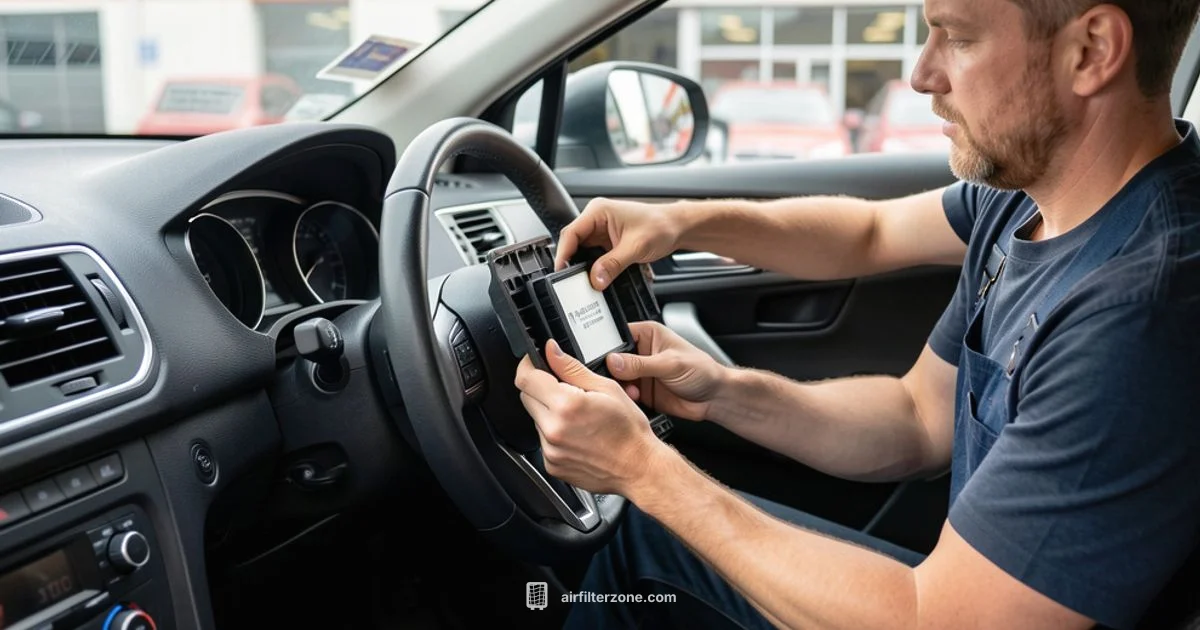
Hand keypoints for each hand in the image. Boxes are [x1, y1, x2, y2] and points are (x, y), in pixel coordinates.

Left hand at [515, 339, 664, 495]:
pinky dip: (555, 433)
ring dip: (549, 412)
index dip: (528, 365)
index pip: (526, 378)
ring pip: (536, 419)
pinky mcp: (551, 465)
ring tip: (578, 417)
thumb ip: (571, 368)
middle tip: (566, 391)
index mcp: (566, 405)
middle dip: (541, 388)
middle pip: (527, 397)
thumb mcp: (606, 388)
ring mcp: (550, 450)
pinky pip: (543, 441)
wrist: (638, 468)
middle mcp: (553, 429)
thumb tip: (551, 351)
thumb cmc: (628, 431)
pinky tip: (577, 434)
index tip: (535, 362)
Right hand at [555, 197, 684, 289]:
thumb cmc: (661, 226)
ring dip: (585, 267)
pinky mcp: (607, 242)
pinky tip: (598, 278)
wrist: (677, 227)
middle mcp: (596, 219)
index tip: (561, 272)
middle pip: (574, 244)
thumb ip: (613, 265)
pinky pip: (594, 257)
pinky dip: (595, 268)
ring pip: (583, 252)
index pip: (571, 233)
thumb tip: (595, 279)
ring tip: (588, 282)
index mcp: (598, 211)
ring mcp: (601, 231)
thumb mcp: (636, 247)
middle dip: (574, 263)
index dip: (563, 254)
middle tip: (575, 282)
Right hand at [604, 321, 726, 421]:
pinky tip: (634, 398)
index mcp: (647, 334)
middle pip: (612, 359)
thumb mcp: (670, 364)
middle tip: (615, 378)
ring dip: (618, 386)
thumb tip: (613, 361)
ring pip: (615, 378)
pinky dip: (624, 397)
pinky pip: (623, 393)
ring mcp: (639, 372)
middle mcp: (640, 352)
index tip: (602, 359)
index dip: (607, 346)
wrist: (714, 398)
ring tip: (632, 390)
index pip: (617, 336)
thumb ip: (641, 364)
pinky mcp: (640, 390)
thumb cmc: (701, 370)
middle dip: (610, 370)